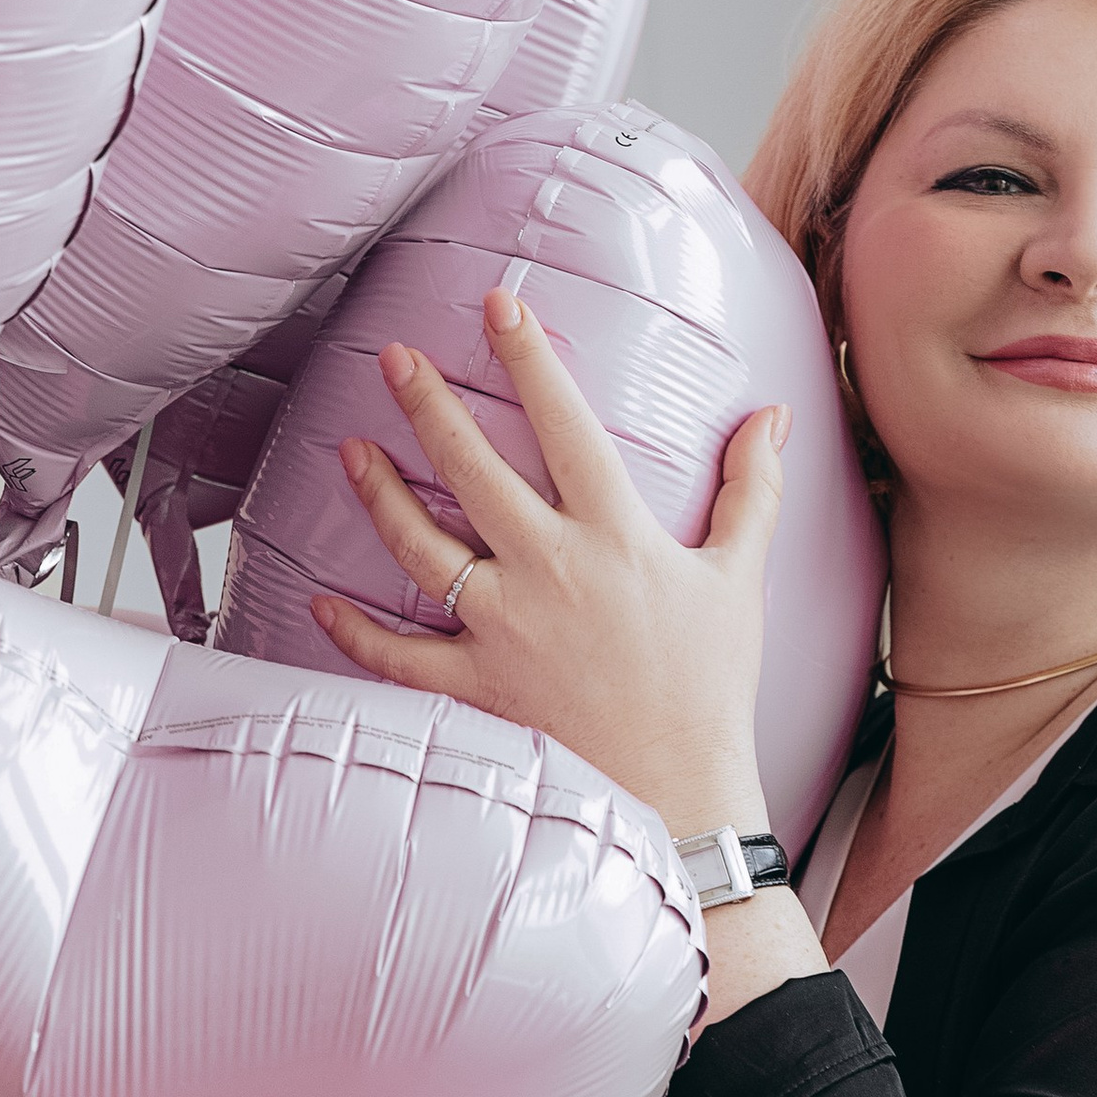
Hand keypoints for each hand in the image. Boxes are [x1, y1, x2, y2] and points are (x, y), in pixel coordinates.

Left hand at [308, 290, 787, 841]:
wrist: (684, 793)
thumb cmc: (713, 686)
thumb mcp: (739, 580)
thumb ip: (753, 492)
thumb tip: (772, 419)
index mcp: (614, 535)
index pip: (565, 423)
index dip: (529, 357)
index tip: (500, 304)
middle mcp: (549, 571)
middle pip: (472, 469)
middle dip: (427, 404)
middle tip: (393, 357)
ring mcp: (506, 629)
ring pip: (422, 548)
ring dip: (379, 494)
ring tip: (349, 448)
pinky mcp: (480, 686)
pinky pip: (400, 655)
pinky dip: (357, 631)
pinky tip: (323, 600)